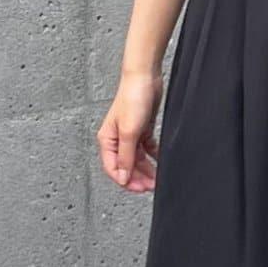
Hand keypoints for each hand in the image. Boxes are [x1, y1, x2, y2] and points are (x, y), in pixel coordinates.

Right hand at [97, 72, 162, 191]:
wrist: (145, 78)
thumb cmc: (132, 98)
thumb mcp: (129, 132)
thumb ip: (126, 156)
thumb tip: (123, 177)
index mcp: (107, 140)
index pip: (113, 168)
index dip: (126, 181)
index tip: (140, 188)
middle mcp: (117, 138)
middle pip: (126, 166)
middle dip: (138, 178)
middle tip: (151, 186)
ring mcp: (130, 134)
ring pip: (137, 159)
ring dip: (146, 170)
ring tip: (156, 178)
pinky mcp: (142, 129)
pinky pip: (146, 149)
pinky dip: (153, 157)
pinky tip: (160, 162)